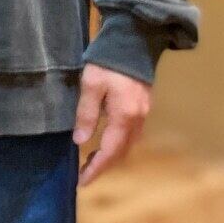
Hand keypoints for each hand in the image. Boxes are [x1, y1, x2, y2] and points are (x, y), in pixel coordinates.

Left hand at [74, 64, 151, 186]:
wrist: (135, 40)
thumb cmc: (109, 61)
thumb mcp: (91, 84)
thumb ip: (86, 114)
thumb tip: (80, 141)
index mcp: (124, 116)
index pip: (109, 151)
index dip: (96, 169)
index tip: (82, 181)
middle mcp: (138, 119)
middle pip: (121, 153)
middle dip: (103, 167)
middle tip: (83, 175)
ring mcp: (143, 113)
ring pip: (128, 145)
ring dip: (110, 157)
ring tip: (90, 162)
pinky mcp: (143, 107)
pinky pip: (132, 135)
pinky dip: (117, 145)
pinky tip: (104, 143)